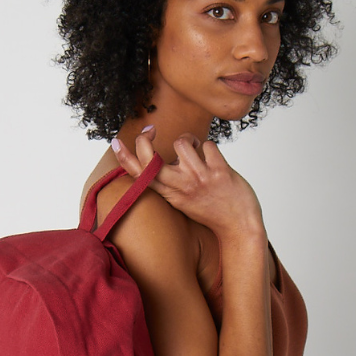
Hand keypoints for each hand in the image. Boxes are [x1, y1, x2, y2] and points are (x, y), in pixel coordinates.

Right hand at [112, 126, 263, 237]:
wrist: (239, 226)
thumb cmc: (210, 209)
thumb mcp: (182, 200)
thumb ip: (169, 182)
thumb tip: (157, 157)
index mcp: (169, 195)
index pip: (139, 176)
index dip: (124, 157)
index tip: (116, 142)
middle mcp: (181, 187)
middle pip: (150, 160)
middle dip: (144, 140)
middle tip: (150, 129)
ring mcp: (200, 179)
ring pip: (182, 142)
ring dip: (188, 140)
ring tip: (195, 150)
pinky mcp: (220, 172)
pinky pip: (208, 145)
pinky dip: (211, 148)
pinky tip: (214, 160)